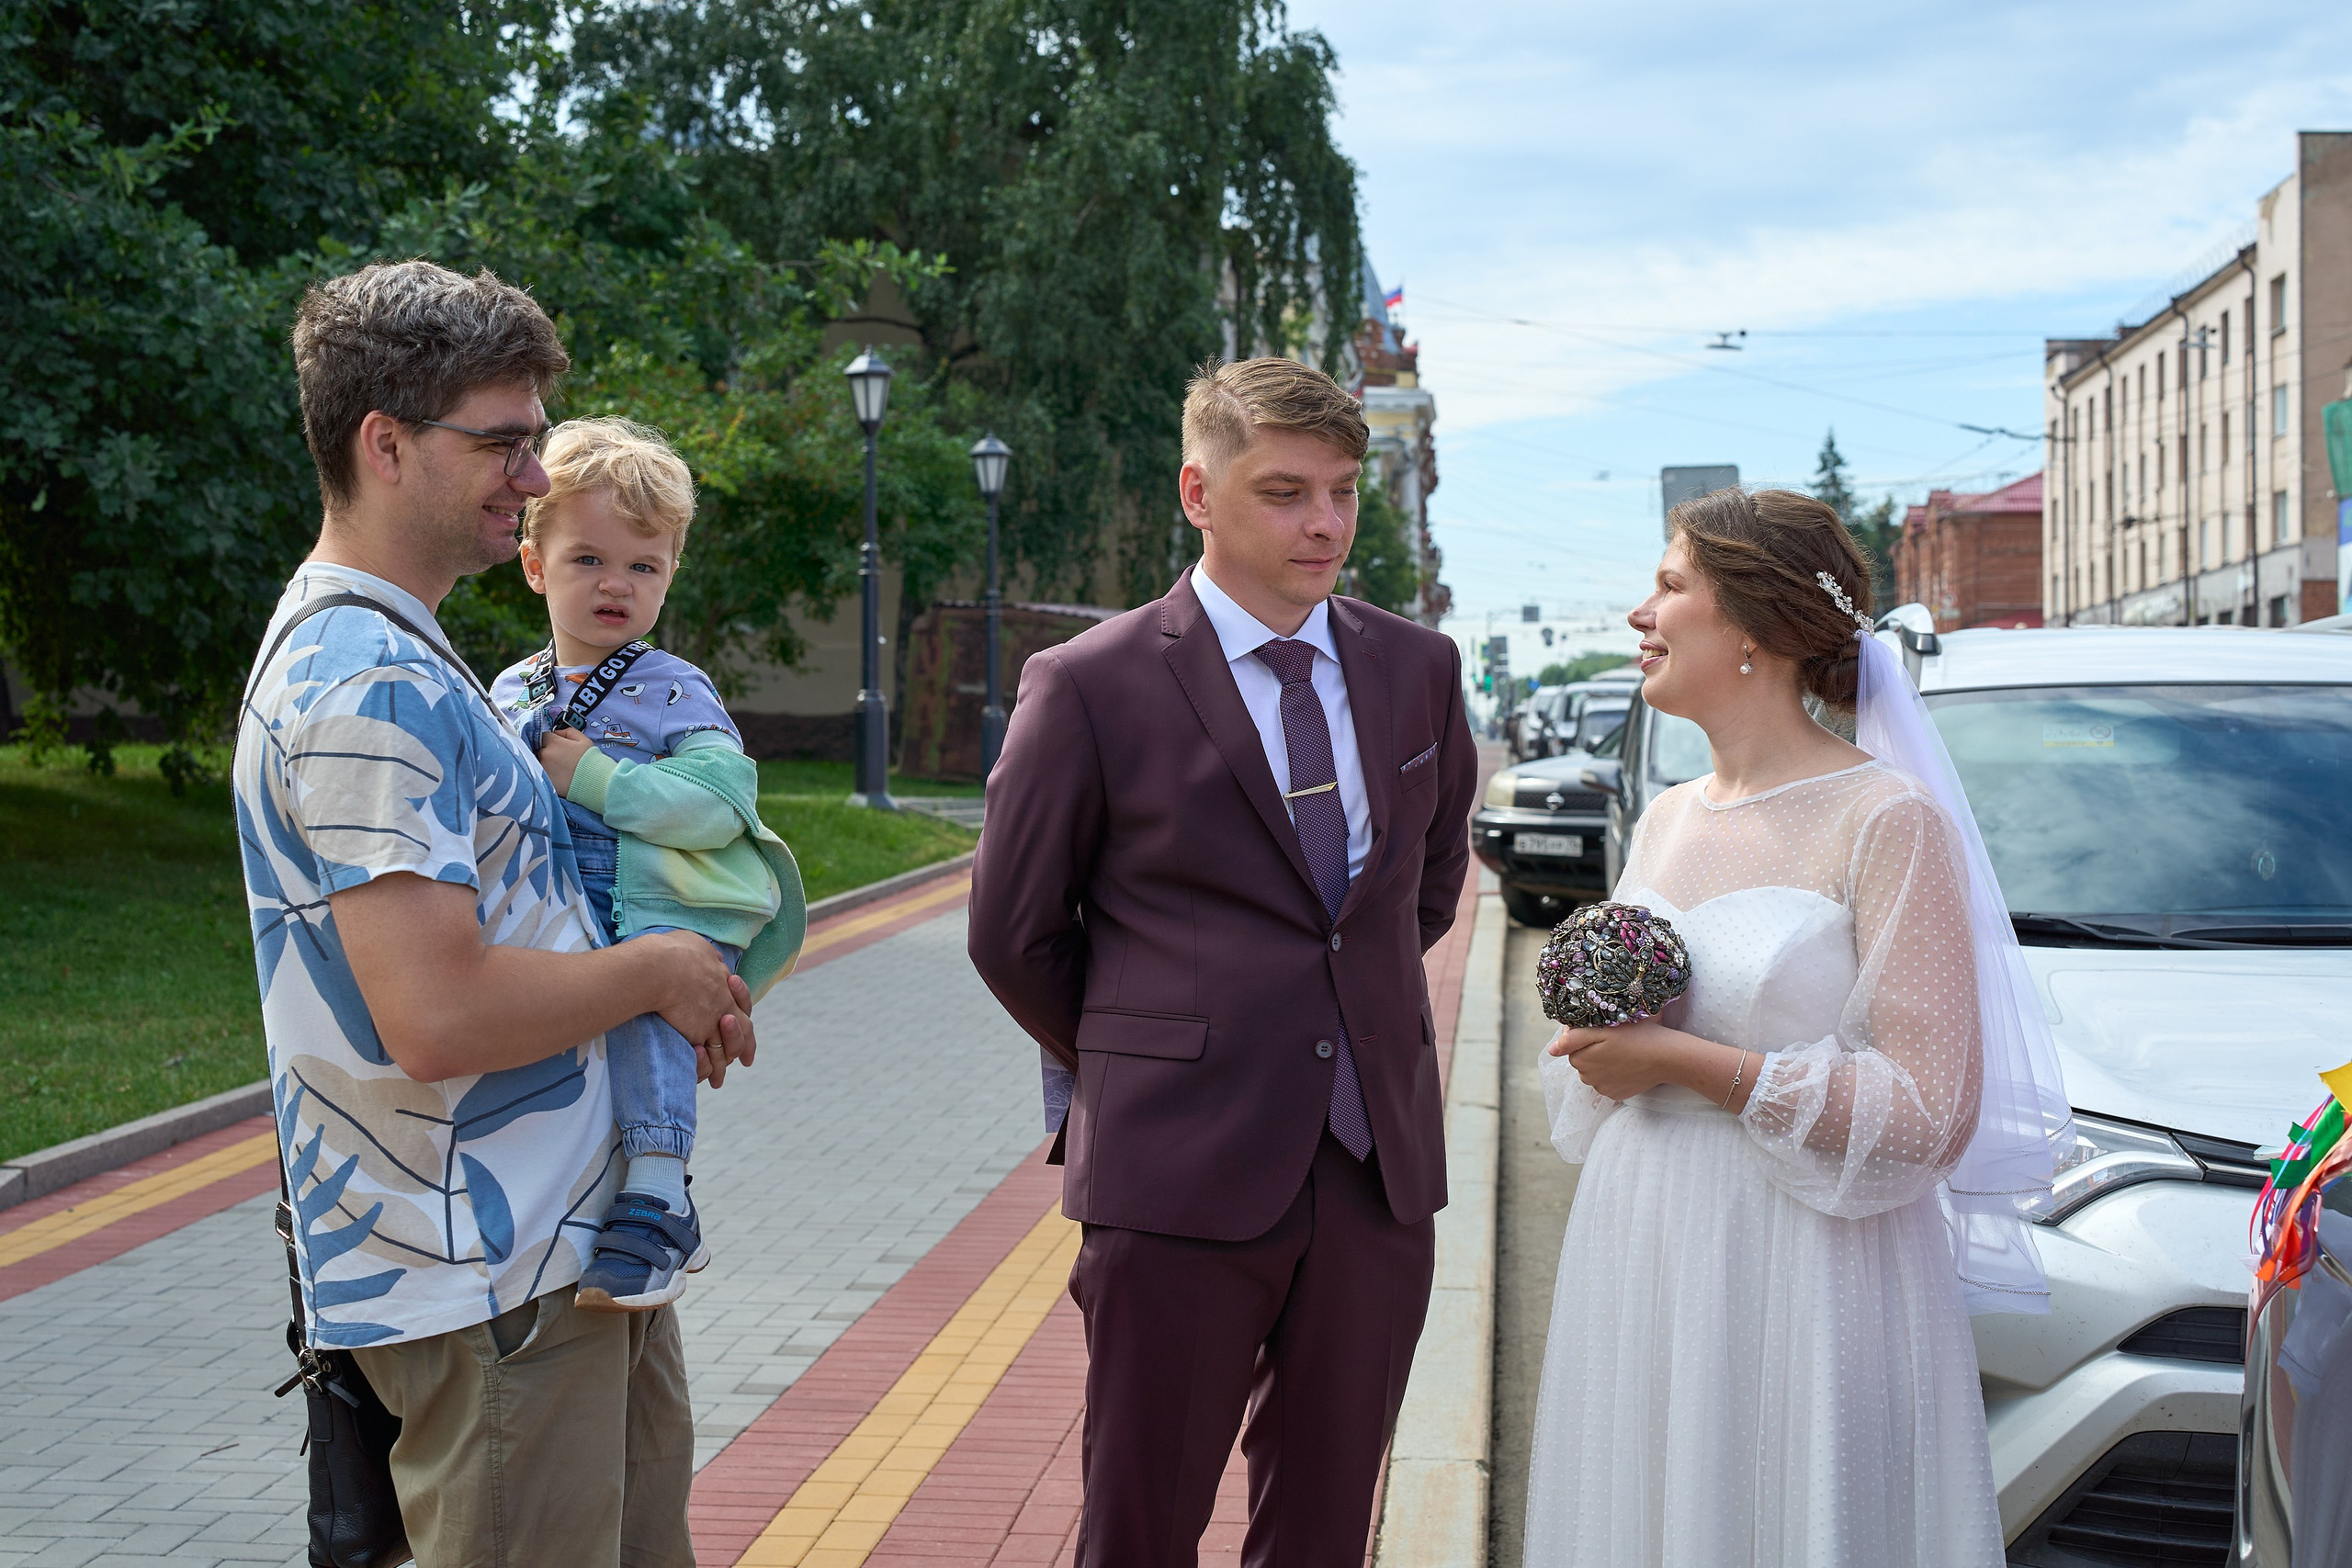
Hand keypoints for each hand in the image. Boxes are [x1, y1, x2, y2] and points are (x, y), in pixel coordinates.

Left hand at [536, 726, 590, 794]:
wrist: (594, 782)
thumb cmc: (591, 761)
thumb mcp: (584, 740)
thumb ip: (569, 732)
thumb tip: (558, 732)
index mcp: (554, 743)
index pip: (544, 736)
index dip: (551, 740)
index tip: (557, 745)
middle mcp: (545, 754)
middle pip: (541, 750)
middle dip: (548, 752)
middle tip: (560, 759)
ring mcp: (543, 768)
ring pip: (540, 762)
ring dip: (547, 763)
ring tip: (560, 769)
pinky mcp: (544, 781)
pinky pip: (542, 774)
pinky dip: (548, 774)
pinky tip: (558, 776)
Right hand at [639, 931, 752, 1078]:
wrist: (659, 967)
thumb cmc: (671, 952)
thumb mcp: (695, 944)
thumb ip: (704, 953)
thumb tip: (712, 954)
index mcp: (722, 979)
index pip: (738, 1000)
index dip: (741, 1012)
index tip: (740, 1020)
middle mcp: (724, 1000)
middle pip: (743, 1026)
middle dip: (745, 1044)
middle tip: (748, 1059)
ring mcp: (715, 1018)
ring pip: (730, 1046)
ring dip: (728, 1062)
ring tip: (722, 1078)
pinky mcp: (702, 1033)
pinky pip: (713, 1057)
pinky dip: (713, 1069)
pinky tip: (712, 1080)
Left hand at [1547, 1017, 1686, 1101]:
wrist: (1668, 1057)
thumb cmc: (1636, 1037)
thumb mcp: (1603, 1030)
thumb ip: (1573, 1039)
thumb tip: (1551, 1051)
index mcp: (1582, 1060)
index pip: (1571, 1047)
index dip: (1585, 1037)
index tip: (1603, 1031)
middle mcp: (1589, 1079)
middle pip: (1582, 1061)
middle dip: (1593, 1051)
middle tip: (1615, 1041)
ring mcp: (1603, 1089)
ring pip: (1594, 1073)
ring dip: (1603, 1063)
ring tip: (1623, 1053)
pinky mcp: (1616, 1095)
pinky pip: (1607, 1083)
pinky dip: (1614, 1075)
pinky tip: (1628, 1066)